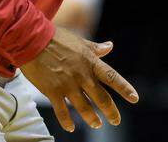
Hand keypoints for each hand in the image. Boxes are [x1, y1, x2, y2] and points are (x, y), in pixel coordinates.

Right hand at [19, 27, 138, 130]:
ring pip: (84, 107)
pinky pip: (62, 111)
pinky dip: (67, 121)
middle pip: (101, 98)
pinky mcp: (53, 91)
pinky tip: (71, 127)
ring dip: (92, 118)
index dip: (125, 89)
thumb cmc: (56, 38)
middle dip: (111, 111)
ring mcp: (68, 84)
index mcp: (90, 62)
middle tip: (116, 121)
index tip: (135, 99)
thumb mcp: (80, 41)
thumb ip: (95, 48)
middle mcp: (82, 75)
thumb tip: (110, 46)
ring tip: (97, 124)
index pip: (112, 78)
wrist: (32, 40)